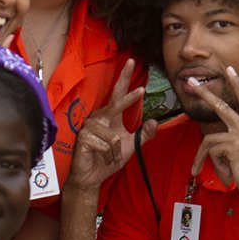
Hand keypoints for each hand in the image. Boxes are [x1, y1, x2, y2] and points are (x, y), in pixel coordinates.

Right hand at [69, 60, 147, 191]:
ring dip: (115, 152)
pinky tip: (101, 158)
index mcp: (110, 116)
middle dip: (128, 97)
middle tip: (141, 90)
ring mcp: (89, 127)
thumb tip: (154, 121)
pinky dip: (108, 156)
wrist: (92, 177)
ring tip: (109, 157)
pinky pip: (106, 145)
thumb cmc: (108, 159)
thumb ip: (143, 135)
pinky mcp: (84, 138)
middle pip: (115, 104)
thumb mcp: (130, 146)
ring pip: (114, 136)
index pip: (119, 94)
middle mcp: (99, 117)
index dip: (125, 78)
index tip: (132, 62)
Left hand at [185, 67, 238, 217]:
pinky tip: (225, 175)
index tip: (230, 69)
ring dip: (203, 158)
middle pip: (222, 105)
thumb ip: (231, 147)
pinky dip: (212, 165)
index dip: (237, 85)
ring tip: (203, 172)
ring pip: (209, 139)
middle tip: (189, 81)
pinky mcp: (233, 146)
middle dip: (204, 93)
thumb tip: (213, 149)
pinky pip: (211, 151)